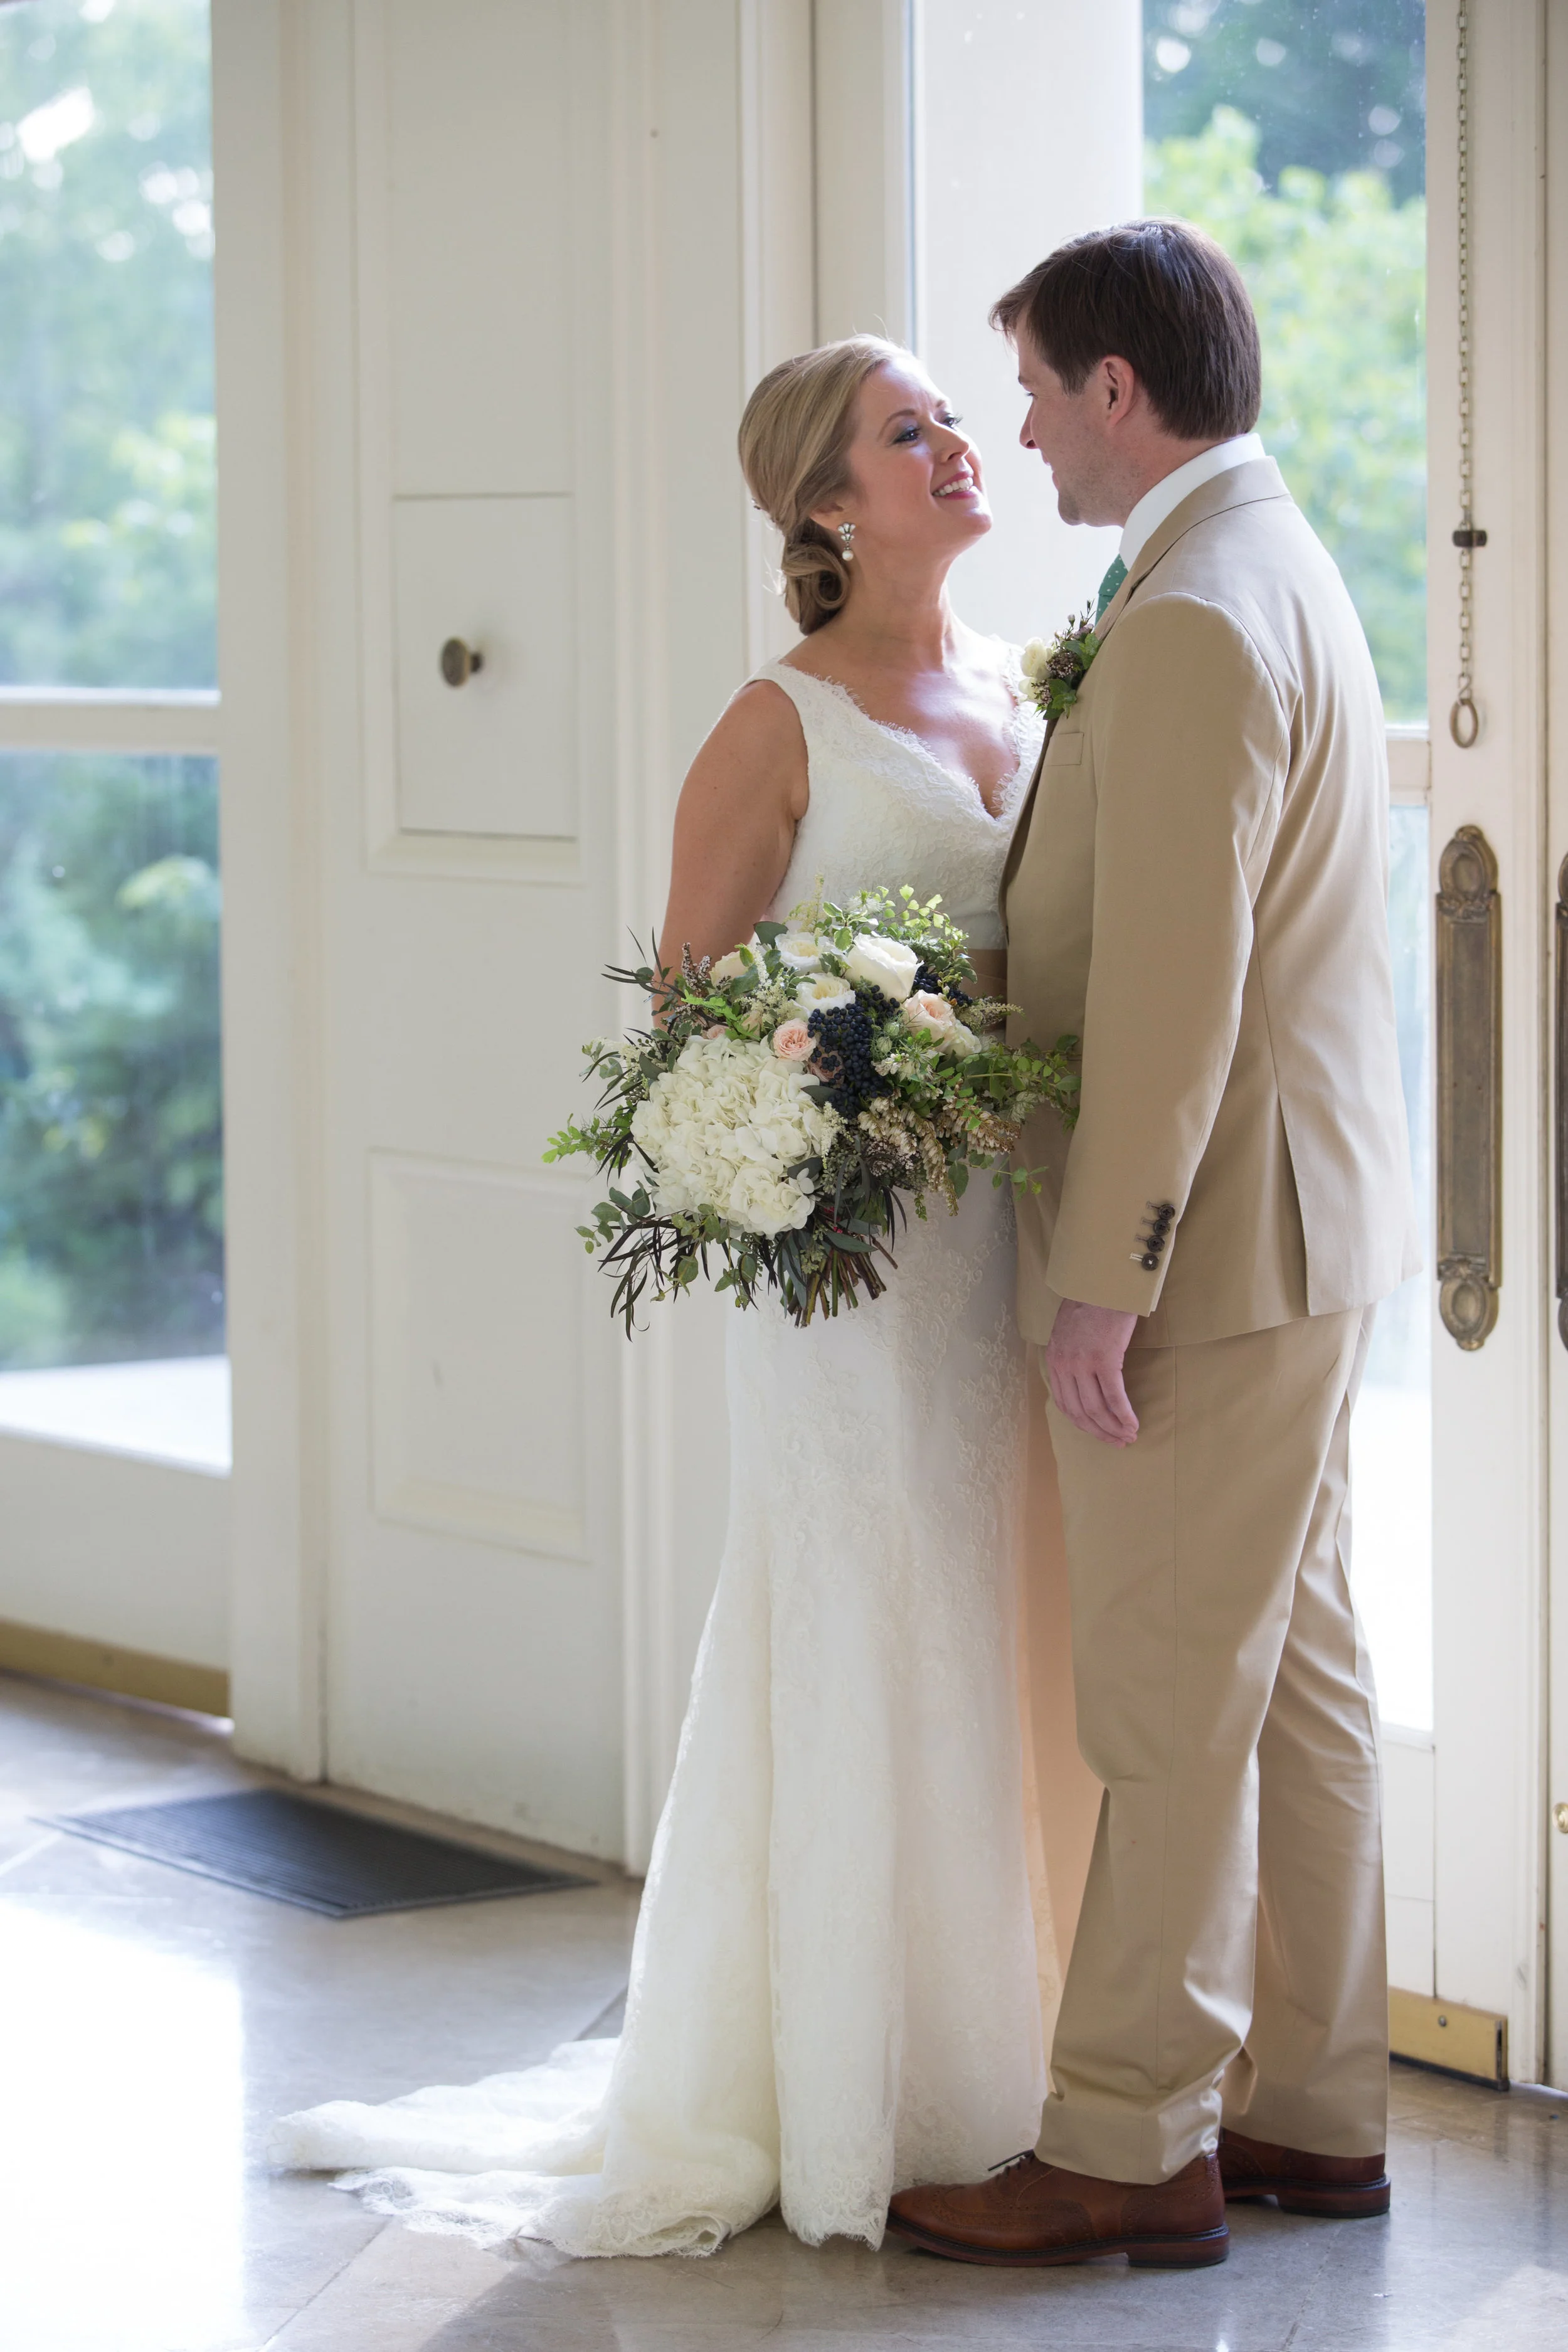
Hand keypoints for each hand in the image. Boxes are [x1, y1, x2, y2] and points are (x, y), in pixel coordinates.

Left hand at [1044, 1299, 1139, 1445]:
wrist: (1103, 1282)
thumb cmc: (1092, 1304)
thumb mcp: (1069, 1331)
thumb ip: (1071, 1356)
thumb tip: (1084, 1381)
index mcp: (1054, 1360)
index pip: (1064, 1404)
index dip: (1083, 1424)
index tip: (1099, 1433)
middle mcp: (1064, 1365)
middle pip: (1080, 1412)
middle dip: (1099, 1432)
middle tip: (1117, 1442)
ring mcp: (1083, 1364)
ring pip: (1096, 1409)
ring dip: (1113, 1428)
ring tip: (1128, 1436)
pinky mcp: (1104, 1360)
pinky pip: (1114, 1397)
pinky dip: (1124, 1415)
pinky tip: (1133, 1424)